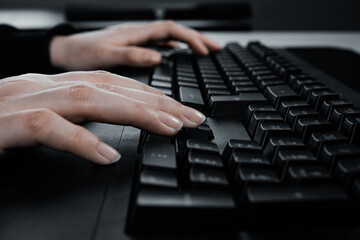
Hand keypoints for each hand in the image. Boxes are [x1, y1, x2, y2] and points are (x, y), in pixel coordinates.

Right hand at [0, 71, 204, 163]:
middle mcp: (45, 86)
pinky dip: (82, 141)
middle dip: (157, 102)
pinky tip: (108, 156)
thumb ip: (72, 118)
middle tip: (192, 119)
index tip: (180, 111)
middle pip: (112, 87)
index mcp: (55, 85)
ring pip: (90, 99)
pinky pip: (49, 129)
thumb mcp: (39, 116)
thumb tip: (108, 133)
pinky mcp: (7, 124)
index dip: (150, 95)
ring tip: (169, 129)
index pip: (113, 83)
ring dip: (134, 112)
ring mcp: (26, 101)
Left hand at [49, 21, 220, 69]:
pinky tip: (179, 55)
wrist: (66, 51)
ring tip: (205, 51)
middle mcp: (138, 33)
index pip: (170, 30)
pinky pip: (160, 44)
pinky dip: (174, 48)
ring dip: (188, 43)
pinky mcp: (133, 46)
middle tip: (216, 49)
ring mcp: (137, 39)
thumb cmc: (82, 53)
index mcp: (135, 33)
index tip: (205, 52)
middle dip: (197, 39)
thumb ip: (132, 56)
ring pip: (169, 38)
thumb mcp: (105, 56)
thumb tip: (158, 57)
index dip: (190, 39)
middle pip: (175, 32)